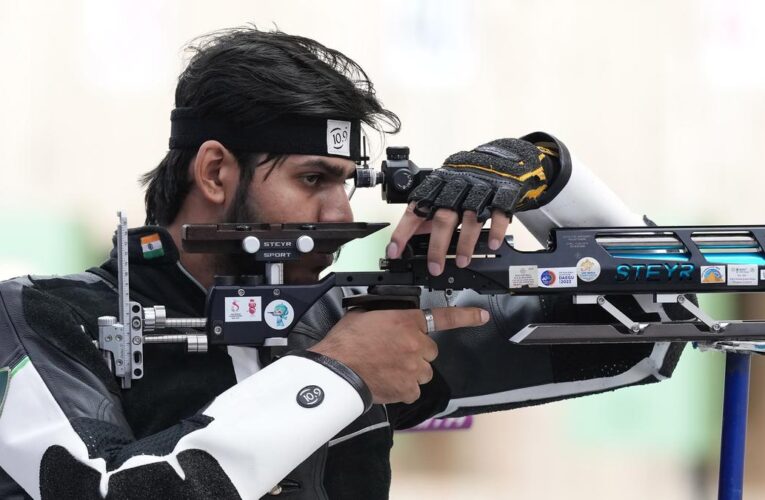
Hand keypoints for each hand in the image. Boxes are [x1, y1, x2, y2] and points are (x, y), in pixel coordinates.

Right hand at [308, 307, 488, 403]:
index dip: (466, 316)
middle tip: (393, 353)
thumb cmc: (346, 342)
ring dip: (411, 371)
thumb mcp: (365, 314)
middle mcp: (416, 343)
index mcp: (407, 320)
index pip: (444, 316)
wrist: (337, 368)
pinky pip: (413, 389)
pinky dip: (403, 388)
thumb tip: (390, 318)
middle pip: (429, 351)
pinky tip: (387, 382)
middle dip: (415, 352)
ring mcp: (414, 368)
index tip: (482, 316)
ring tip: (388, 369)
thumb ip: (386, 314)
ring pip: (423, 371)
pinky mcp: (408, 388)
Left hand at [387, 138, 557, 274]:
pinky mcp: (501, 195)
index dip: (403, 232)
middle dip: (437, 246)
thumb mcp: (442, 190)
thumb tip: (409, 235)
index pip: (415, 211)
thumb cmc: (465, 178)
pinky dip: (496, 230)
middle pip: (443, 219)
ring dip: (465, 243)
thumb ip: (427, 212)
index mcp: (437, 188)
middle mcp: (456, 190)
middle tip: (434, 267)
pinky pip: (498, 213)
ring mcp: (479, 192)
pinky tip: (492, 244)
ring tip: (461, 262)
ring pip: (470, 218)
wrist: (498, 159)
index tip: (394, 252)